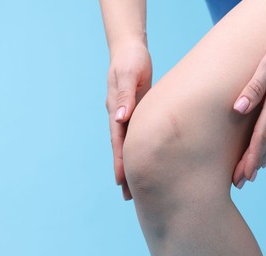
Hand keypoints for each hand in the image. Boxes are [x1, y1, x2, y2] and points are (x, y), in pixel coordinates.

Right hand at [106, 40, 151, 199]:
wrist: (130, 50)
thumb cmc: (131, 59)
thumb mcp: (128, 73)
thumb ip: (124, 95)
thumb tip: (120, 118)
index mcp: (116, 110)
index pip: (118, 141)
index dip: (119, 161)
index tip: (121, 182)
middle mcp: (120, 116)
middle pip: (122, 148)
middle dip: (125, 171)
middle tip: (130, 196)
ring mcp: (128, 115)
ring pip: (130, 145)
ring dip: (132, 164)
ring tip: (137, 186)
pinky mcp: (138, 112)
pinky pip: (139, 136)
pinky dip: (140, 150)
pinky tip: (148, 160)